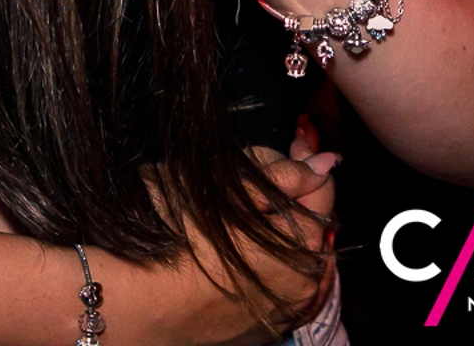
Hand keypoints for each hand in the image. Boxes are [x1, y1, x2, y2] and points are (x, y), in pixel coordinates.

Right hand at [101, 152, 334, 345]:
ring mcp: (286, 314)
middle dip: (291, 201)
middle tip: (257, 182)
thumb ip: (284, 175)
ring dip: (282, 236)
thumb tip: (327, 161)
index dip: (301, 163)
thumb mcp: (232, 190)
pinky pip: (279, 291)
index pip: (321, 190)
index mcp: (306, 245)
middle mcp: (307, 286)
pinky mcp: (263, 331)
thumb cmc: (184, 238)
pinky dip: (270, 270)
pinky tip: (243, 256)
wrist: (146, 302)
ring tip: (248, 218)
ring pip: (297, 261)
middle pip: (310, 227)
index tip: (287, 145)